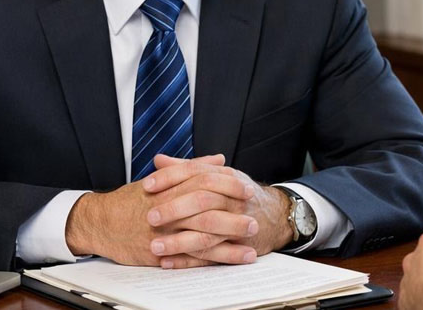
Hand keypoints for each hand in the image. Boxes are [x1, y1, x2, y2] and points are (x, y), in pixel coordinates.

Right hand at [64, 154, 258, 265]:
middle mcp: (167, 210)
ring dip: (228, 244)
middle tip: (254, 219)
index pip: (204, 182)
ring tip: (250, 247)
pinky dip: (211, 262)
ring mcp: (163, 234)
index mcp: (169, 188)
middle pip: (205, 211)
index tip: (247, 189)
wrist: (101, 222)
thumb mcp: (159, 179)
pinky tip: (229, 262)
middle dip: (232, 217)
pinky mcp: (159, 254)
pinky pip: (189, 259)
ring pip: (200, 238)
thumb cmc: (132, 200)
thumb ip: (191, 168)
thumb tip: (218, 159)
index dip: (228, 186)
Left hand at [144, 155, 292, 268]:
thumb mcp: (218, 175)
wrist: (275, 215)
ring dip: (178, 241)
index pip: (196, 173)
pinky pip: (210, 256)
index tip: (147, 185)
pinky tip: (168, 262)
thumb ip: (187, 168)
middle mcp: (232, 198)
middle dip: (174, 209)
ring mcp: (236, 223)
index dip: (170, 178)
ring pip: (206, 232)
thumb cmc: (239, 194)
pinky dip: (188, 260)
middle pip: (201, 200)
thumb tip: (159, 160)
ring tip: (155, 246)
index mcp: (225, 177)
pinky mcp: (236, 247)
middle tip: (150, 217)